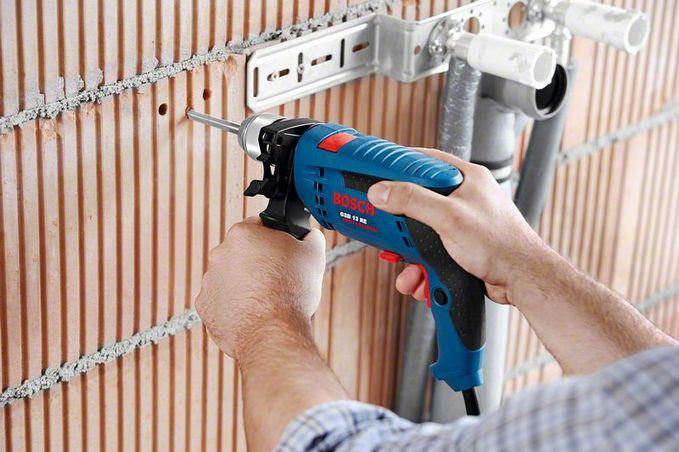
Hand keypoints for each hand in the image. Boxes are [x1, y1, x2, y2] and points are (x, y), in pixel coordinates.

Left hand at [195, 217, 325, 359]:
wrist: (273, 331)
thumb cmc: (291, 291)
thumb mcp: (313, 254)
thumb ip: (310, 236)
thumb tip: (308, 234)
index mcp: (243, 234)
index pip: (259, 227)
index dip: (274, 240)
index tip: (283, 254)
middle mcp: (220, 253)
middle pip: (242, 253)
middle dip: (257, 263)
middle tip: (278, 279)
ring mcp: (209, 280)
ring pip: (230, 277)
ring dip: (245, 285)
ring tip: (266, 300)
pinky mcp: (205, 305)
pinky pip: (221, 301)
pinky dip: (234, 306)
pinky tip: (253, 313)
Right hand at [367, 148, 549, 303]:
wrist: (523, 278)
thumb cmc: (501, 243)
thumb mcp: (449, 217)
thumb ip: (412, 201)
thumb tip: (382, 191)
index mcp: (466, 178)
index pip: (424, 160)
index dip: (399, 165)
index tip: (377, 172)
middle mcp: (465, 198)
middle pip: (418, 203)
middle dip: (400, 226)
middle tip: (384, 233)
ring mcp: (463, 224)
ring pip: (423, 235)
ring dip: (410, 258)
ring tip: (408, 274)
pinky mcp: (462, 247)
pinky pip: (433, 254)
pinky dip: (424, 270)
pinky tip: (423, 282)